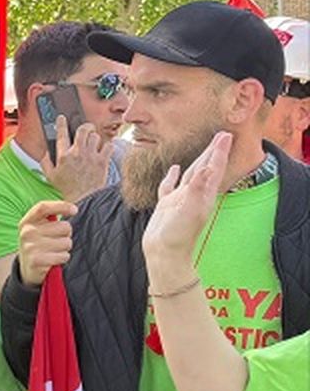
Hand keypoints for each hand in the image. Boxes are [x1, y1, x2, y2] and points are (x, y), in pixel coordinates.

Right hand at [16, 199, 77, 286]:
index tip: (74, 210)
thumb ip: (51, 217)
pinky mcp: (36, 261)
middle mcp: (27, 232)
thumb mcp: (39, 228)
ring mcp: (30, 247)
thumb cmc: (39, 243)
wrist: (27, 268)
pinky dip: (62, 258)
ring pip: (66, 243)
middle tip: (57, 240)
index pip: (43, 207)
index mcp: (27, 221)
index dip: (61, 206)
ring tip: (54, 251)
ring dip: (65, 248)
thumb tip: (73, 208)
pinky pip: (63, 256)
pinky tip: (54, 259)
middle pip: (64, 226)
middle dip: (66, 234)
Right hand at [40, 118, 111, 202]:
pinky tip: (103, 150)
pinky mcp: (103, 161)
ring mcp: (92, 156)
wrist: (84, 199)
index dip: (61, 123)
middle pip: (84, 129)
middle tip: (86, 129)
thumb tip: (47, 151)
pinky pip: (108, 145)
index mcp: (63, 156)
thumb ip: (46, 161)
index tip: (62, 118)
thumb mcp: (50, 176)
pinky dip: (107, 146)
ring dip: (94, 138)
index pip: (61, 134)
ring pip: (96, 136)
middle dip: (85, 126)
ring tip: (93, 144)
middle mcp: (78, 153)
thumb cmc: (67, 188)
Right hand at [142, 131, 230, 275]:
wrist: (164, 254)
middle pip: (205, 168)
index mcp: (202, 195)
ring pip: (190, 174)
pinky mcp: (166, 205)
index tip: (226, 136)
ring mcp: (180, 200)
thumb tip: (207, 167)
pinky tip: (175, 169)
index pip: (213, 168)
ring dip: (198, 161)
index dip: (219, 152)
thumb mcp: (190, 210)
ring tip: (204, 148)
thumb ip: (198, 188)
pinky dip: (173, 176)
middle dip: (213, 152)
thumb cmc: (178, 235)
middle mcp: (194, 195)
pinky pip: (170, 186)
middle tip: (222, 136)